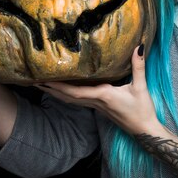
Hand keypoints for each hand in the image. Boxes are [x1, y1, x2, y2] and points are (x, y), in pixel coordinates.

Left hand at [38, 45, 160, 135]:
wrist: (144, 130)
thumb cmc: (142, 110)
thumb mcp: (141, 86)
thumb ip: (138, 66)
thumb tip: (139, 47)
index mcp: (102, 95)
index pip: (76, 91)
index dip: (59, 86)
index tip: (45, 80)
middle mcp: (95, 102)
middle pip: (67, 97)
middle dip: (51, 89)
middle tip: (34, 81)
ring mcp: (96, 107)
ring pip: (71, 100)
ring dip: (56, 93)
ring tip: (42, 85)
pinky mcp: (99, 108)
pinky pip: (78, 101)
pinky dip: (66, 95)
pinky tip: (62, 91)